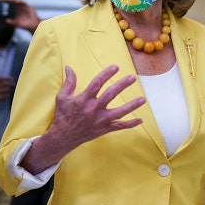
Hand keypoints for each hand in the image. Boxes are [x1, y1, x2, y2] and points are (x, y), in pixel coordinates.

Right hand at [0, 77, 14, 105]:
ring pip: (1, 91)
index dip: (7, 78)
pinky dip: (4, 97)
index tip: (12, 79)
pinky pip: (0, 98)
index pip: (0, 79)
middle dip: (9, 84)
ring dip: (7, 90)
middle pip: (2, 84)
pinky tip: (7, 96)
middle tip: (13, 84)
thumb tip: (2, 80)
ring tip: (11, 89)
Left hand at [2, 0, 40, 33]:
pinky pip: (24, 3)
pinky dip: (20, 1)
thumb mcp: (16, 23)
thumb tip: (6, 20)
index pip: (11, 4)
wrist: (32, 25)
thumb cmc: (24, 24)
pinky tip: (16, 1)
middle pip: (14, 1)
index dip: (8, 2)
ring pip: (19, 1)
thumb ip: (11, 22)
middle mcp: (20, 7)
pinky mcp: (28, 7)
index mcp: (16, 10)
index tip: (3, 0)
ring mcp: (24, 6)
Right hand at [21, 65, 144, 173]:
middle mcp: (93, 109)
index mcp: (83, 100)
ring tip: (142, 99)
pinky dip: (130, 124)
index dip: (106, 74)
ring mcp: (100, 120)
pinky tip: (140, 120)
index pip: (97, 84)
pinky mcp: (104, 129)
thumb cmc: (63, 116)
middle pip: (110, 95)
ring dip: (131, 106)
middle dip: (122, 86)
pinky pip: (119, 127)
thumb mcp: (62, 97)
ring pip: (119, 113)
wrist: (63, 137)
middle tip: (132, 78)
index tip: (115, 67)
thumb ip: (69, 82)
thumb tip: (68, 67)